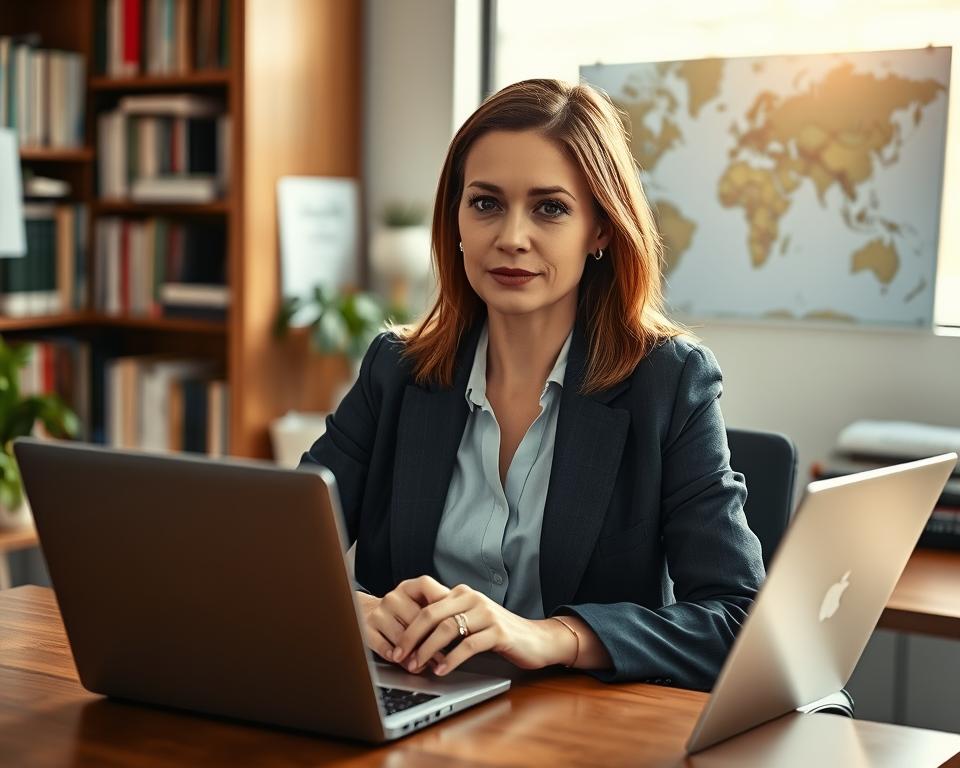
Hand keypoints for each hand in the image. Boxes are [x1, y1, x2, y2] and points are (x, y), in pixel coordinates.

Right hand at [355, 576, 450, 664]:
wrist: (369, 612)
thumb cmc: (404, 611)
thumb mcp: (420, 604)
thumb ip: (439, 611)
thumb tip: (460, 630)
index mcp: (411, 587)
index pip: (433, 597)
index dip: (446, 617)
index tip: (457, 633)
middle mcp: (394, 597)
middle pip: (418, 621)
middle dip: (432, 642)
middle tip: (442, 657)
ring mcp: (379, 612)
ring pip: (402, 637)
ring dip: (415, 654)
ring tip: (425, 664)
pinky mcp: (367, 628)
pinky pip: (384, 647)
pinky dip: (396, 658)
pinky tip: (404, 662)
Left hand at [391, 584, 575, 675]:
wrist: (536, 639)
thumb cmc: (498, 633)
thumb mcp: (470, 620)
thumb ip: (448, 619)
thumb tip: (412, 636)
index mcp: (461, 593)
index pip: (426, 606)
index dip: (408, 628)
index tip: (395, 648)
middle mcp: (472, 598)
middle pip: (431, 614)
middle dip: (411, 638)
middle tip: (401, 658)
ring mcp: (486, 613)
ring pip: (447, 629)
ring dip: (428, 650)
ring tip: (418, 666)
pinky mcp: (499, 632)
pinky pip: (469, 644)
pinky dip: (452, 659)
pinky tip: (443, 670)